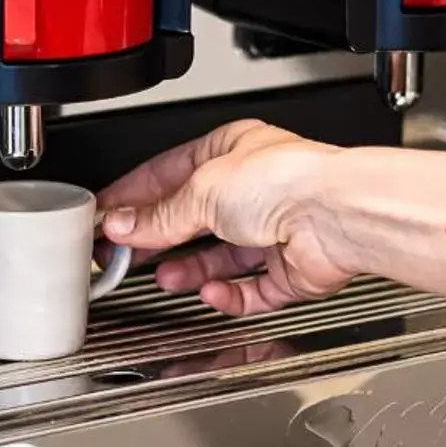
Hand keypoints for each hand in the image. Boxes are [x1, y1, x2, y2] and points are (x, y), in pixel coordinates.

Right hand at [97, 121, 356, 315]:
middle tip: (123, 256)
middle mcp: (256, 189)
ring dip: (191, 270)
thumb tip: (126, 224)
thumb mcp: (203, 190)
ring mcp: (275, 230)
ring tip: (165, 279)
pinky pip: (252, 289)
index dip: (134, 197)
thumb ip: (160, 215)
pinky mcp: (291, 269)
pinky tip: (211, 293)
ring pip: (222, 258)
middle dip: (159, 239)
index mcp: (233, 151)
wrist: (338, 216)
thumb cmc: (289, 180)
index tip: (107, 218)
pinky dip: (230, 295)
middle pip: (194, 219)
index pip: (170, 175)